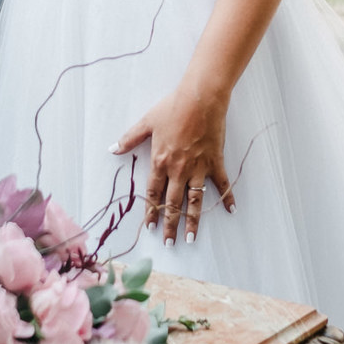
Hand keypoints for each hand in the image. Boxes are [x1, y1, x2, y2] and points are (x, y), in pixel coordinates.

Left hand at [114, 85, 234, 244]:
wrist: (200, 99)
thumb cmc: (172, 107)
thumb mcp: (146, 122)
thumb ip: (129, 139)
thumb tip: (112, 149)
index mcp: (161, 162)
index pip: (154, 194)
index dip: (151, 212)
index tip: (150, 228)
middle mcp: (179, 170)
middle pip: (173, 204)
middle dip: (170, 225)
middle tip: (169, 243)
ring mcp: (198, 168)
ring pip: (195, 201)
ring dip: (193, 221)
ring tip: (191, 239)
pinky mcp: (215, 162)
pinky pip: (221, 183)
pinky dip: (227, 196)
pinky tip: (231, 210)